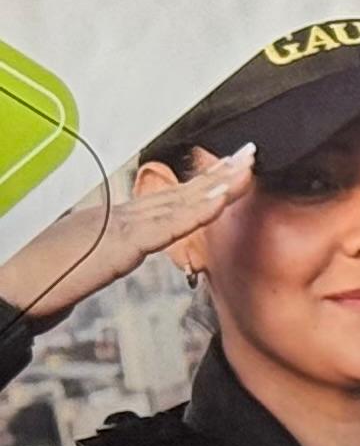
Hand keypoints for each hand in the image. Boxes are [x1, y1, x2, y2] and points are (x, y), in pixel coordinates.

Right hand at [1, 147, 251, 328]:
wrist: (7, 290)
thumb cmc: (35, 280)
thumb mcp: (79, 265)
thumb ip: (103, 256)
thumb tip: (114, 257)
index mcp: (111, 223)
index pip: (168, 200)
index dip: (202, 185)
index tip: (232, 170)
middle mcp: (118, 219)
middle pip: (178, 194)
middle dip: (217, 176)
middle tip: (250, 155)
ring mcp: (117, 228)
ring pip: (177, 203)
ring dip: (217, 186)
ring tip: (247, 168)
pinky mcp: (117, 245)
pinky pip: (164, 227)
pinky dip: (195, 212)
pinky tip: (220, 200)